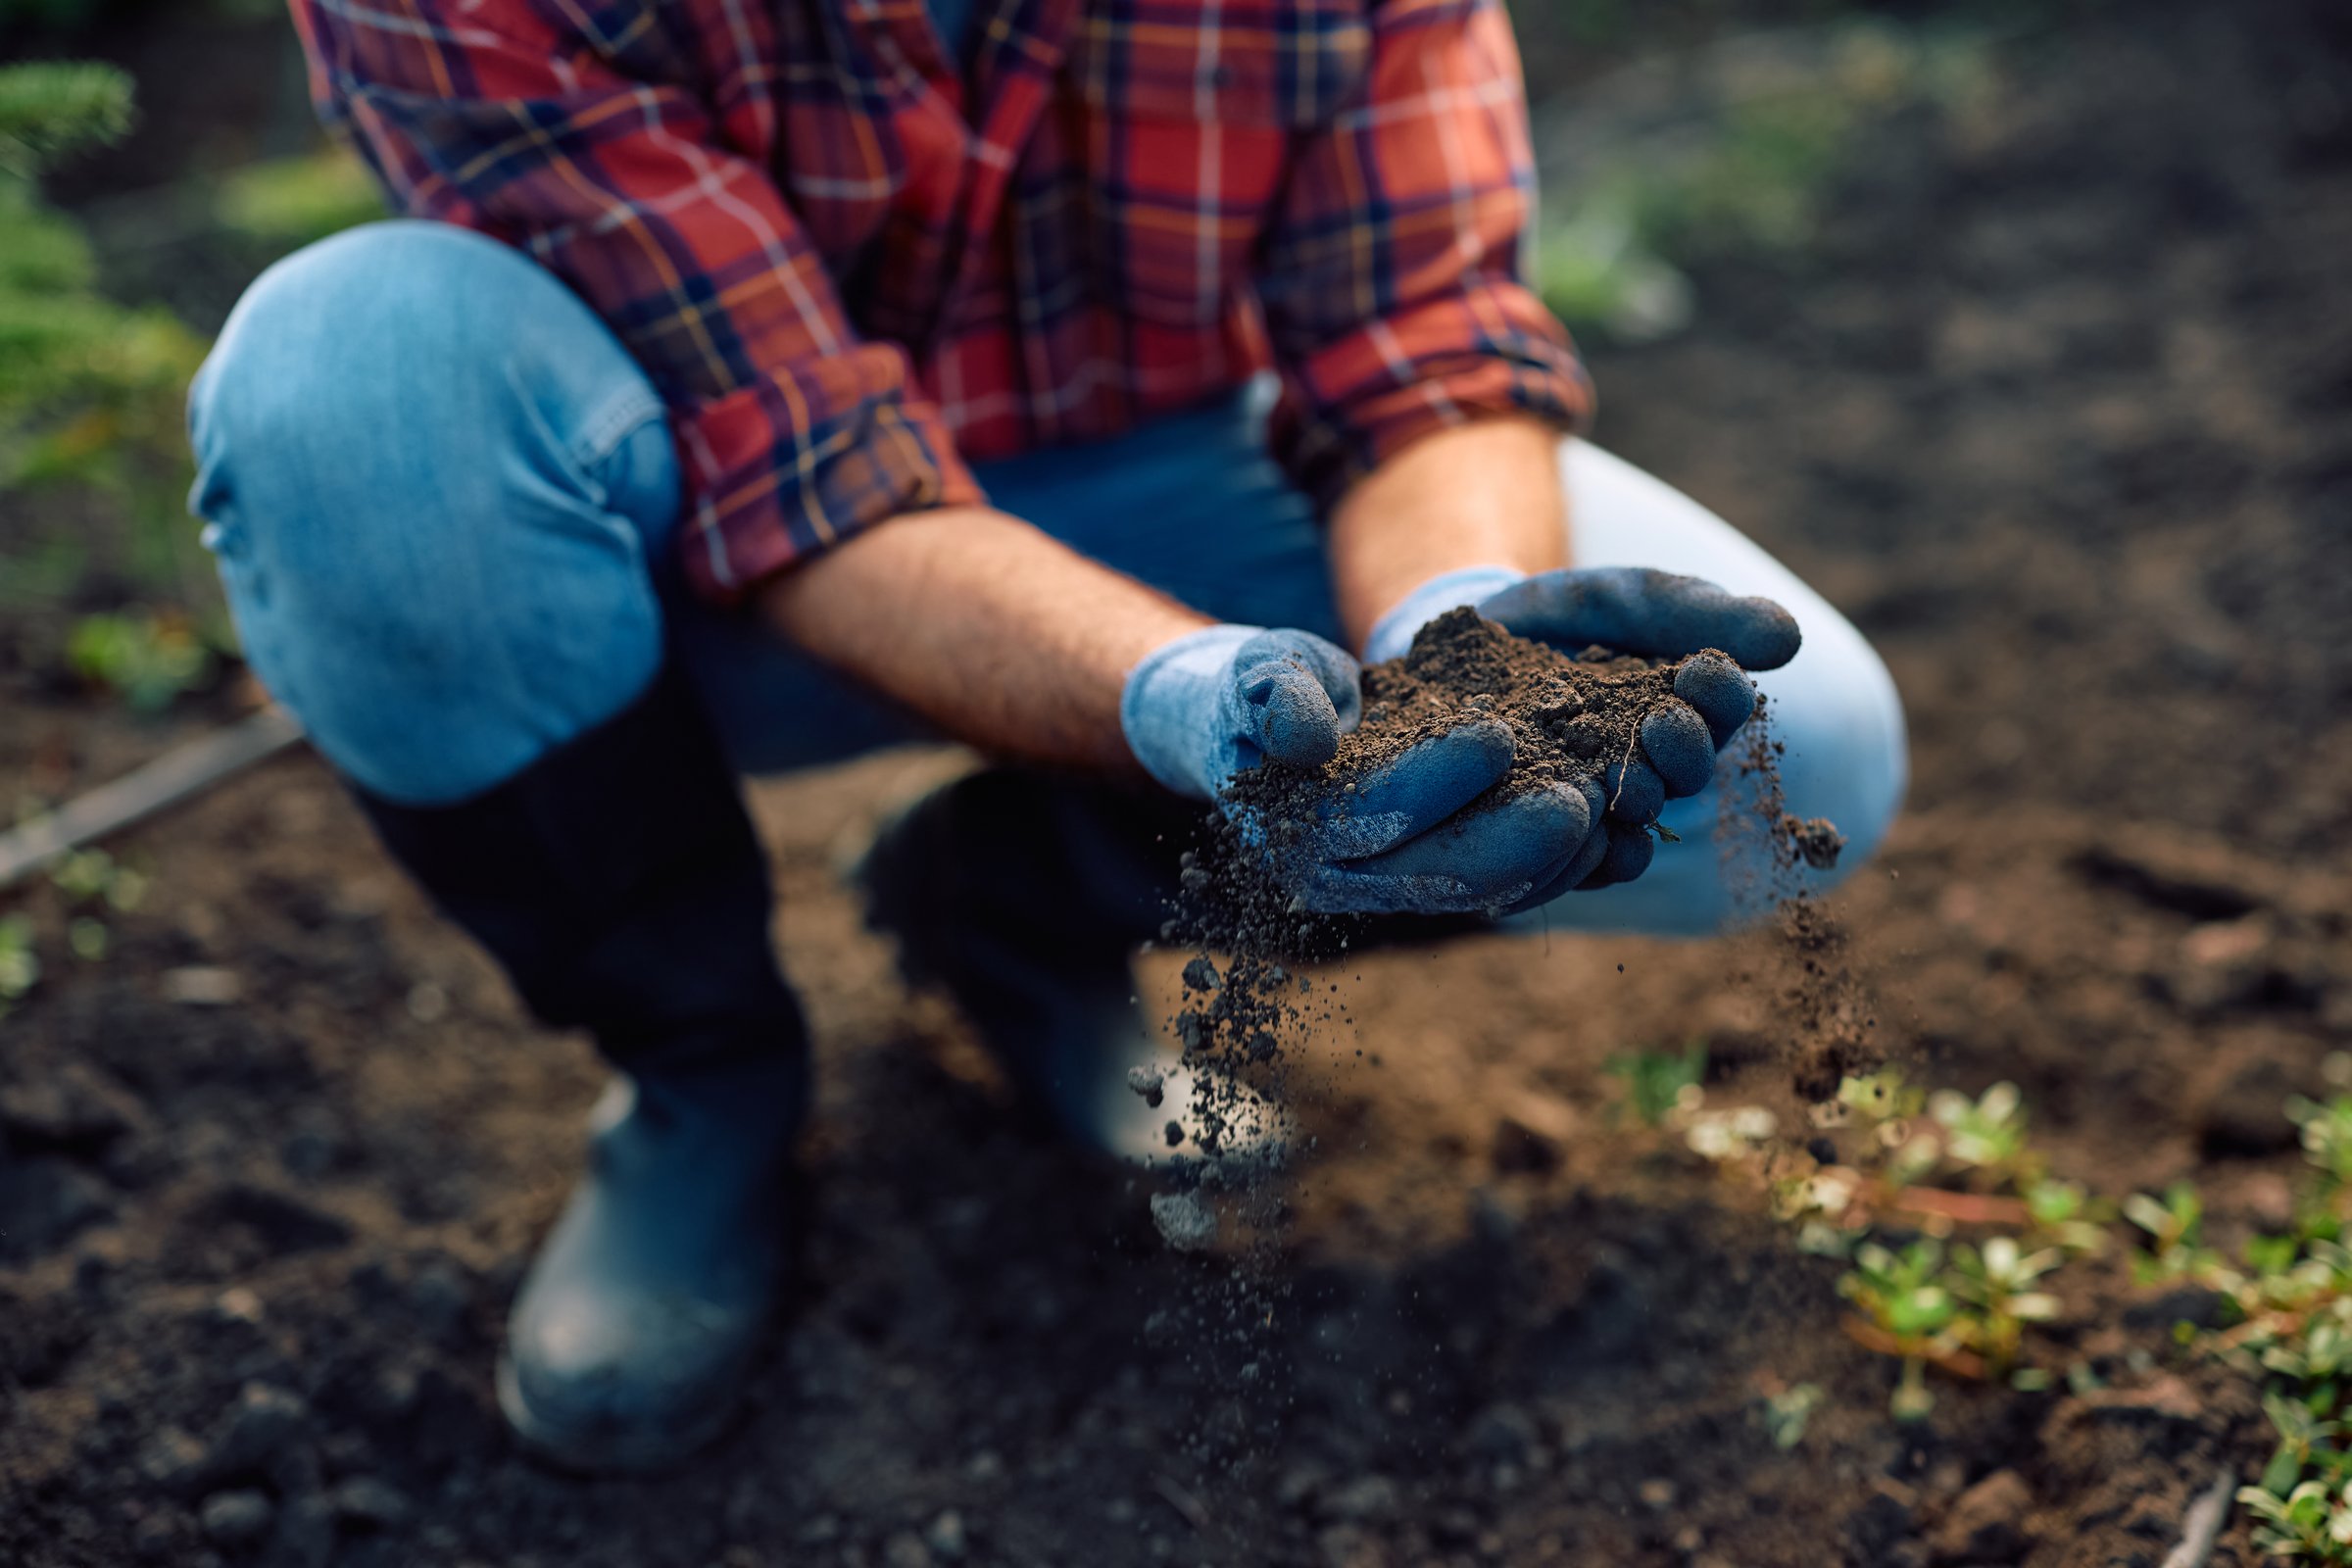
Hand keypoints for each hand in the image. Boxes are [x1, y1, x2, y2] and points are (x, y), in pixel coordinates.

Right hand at [1121, 626, 1596, 914]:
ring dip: (1554, 861)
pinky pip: (1509, 883)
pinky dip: (1561, 862)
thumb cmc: (1258, 693)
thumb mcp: (1256, 672)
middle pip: (1442, 871)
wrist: (1269, 729)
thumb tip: (1304, 738)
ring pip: (1486, 888)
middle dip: (1518, 840)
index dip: (1434, 778)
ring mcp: (1397, 886)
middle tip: (1583, 801)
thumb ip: (1272, 695)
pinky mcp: (1441, 877)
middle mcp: (1348, 880)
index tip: (1497, 734)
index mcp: (1299, 832)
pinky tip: (1612, 826)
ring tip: (1613, 814)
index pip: (1374, 813)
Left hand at [1366, 565, 1801, 891]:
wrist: (1470, 643)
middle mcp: (1655, 764)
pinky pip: (1579, 860)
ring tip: (1625, 783)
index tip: (1702, 670)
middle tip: (1660, 727)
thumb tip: (1789, 637)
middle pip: (1687, 773)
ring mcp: (1601, 800)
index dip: (1720, 697)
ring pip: (1636, 820)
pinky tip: (1585, 836)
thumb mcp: (1625, 596)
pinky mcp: (1548, 830)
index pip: (1724, 709)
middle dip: (1682, 753)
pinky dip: (1587, 852)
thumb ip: (1697, 611)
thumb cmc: (1563, 620)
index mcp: (1688, 707)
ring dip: (1638, 801)